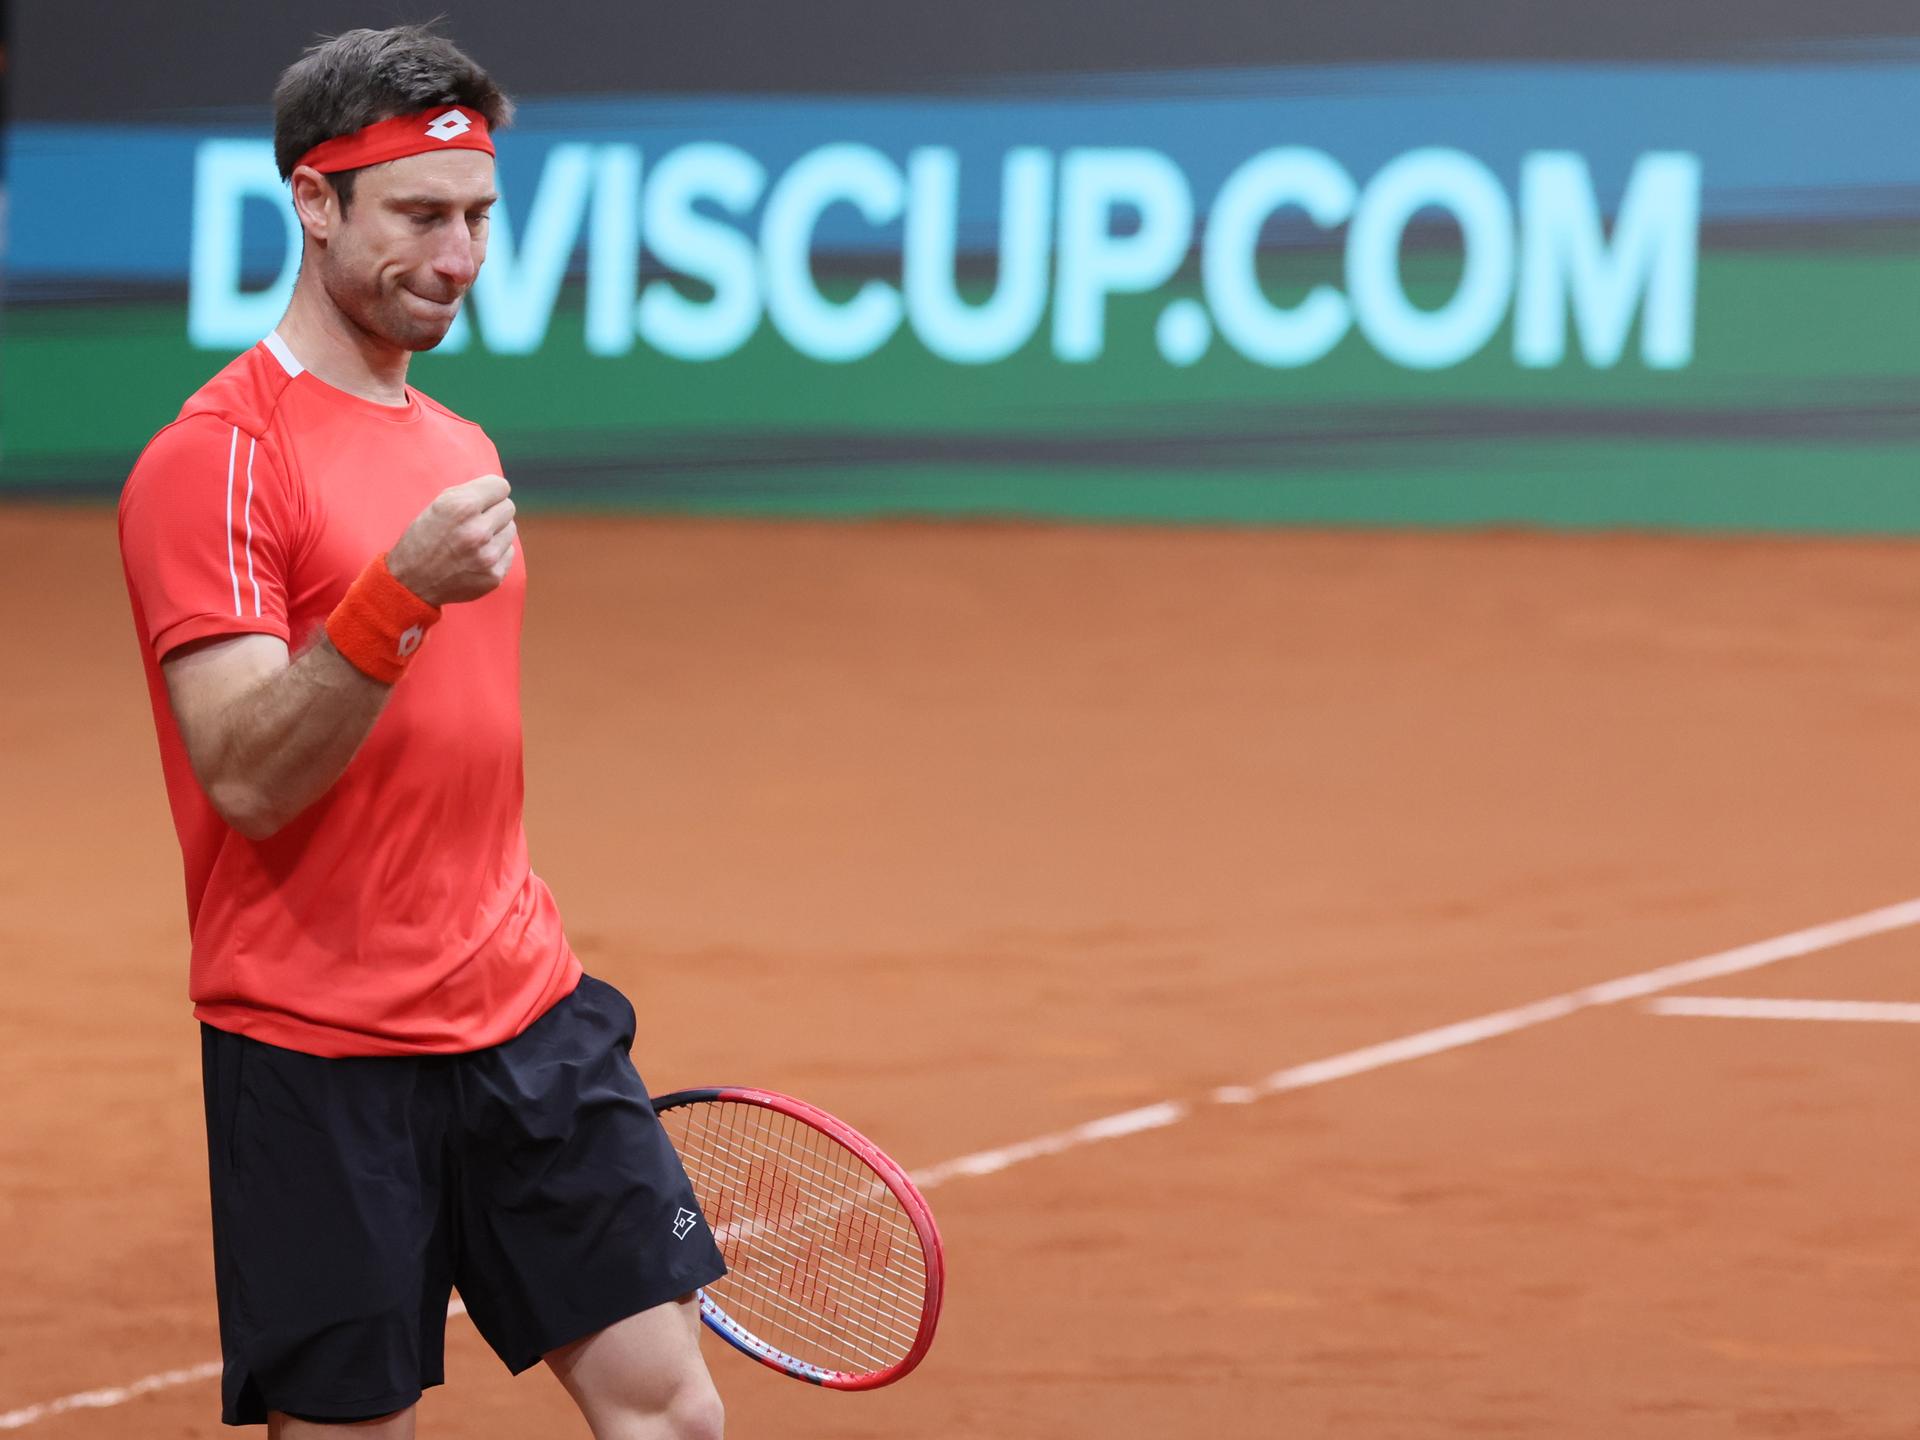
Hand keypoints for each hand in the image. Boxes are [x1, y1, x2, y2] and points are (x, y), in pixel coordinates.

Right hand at [386, 475, 516, 605]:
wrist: (411, 582)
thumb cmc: (424, 538)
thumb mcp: (438, 506)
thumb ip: (470, 493)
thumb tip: (501, 489)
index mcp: (461, 507)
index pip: (501, 486)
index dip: (491, 492)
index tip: (484, 499)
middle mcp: (477, 531)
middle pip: (508, 507)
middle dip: (493, 511)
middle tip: (474, 521)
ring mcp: (487, 556)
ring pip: (510, 529)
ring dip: (495, 532)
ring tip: (473, 540)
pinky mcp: (494, 575)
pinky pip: (509, 552)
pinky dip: (496, 553)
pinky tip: (475, 557)